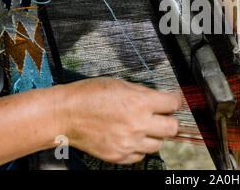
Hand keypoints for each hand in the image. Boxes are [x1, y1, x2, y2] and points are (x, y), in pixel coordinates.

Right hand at [63, 78, 181, 163]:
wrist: (64, 115)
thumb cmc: (88, 95)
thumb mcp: (121, 84)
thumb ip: (143, 93)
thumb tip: (159, 98)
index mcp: (140, 102)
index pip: (173, 104)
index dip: (175, 101)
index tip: (173, 102)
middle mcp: (138, 124)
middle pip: (173, 128)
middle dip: (170, 121)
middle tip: (164, 117)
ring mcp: (128, 143)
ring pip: (159, 145)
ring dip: (155, 136)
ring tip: (144, 128)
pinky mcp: (118, 156)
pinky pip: (140, 156)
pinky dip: (139, 148)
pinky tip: (132, 138)